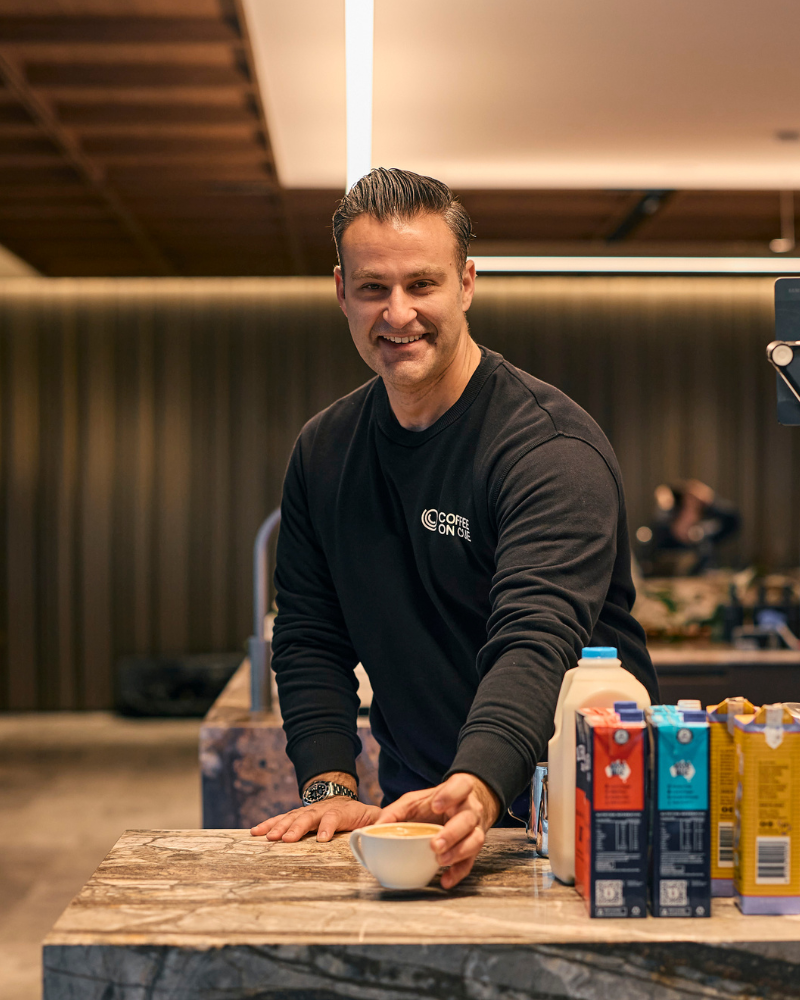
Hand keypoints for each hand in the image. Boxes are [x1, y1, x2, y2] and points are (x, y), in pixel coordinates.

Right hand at [250, 797, 379, 842]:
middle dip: (297, 828)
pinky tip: (256, 831)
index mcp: (343, 811)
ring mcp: (308, 811)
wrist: (344, 800)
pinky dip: (268, 824)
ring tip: (267, 837)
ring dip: (279, 826)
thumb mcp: (373, 817)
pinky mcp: (297, 816)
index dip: (327, 826)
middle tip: (286, 840)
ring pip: (292, 817)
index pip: (335, 816)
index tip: (321, 838)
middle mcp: (322, 809)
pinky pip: (281, 819)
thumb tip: (382, 831)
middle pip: (308, 816)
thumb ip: (378, 823)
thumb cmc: (360, 815)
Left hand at [377, 773, 499, 888]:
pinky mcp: (473, 847)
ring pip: (474, 840)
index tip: (436, 806)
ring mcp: (475, 828)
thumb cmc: (436, 804)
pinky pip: (470, 862)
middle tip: (435, 844)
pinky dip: (458, 872)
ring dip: (458, 852)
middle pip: (468, 819)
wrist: (462, 807)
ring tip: (440, 861)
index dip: (450, 795)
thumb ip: (397, 811)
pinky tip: (445, 879)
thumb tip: (376, 827)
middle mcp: (470, 809)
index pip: (461, 786)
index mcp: (458, 791)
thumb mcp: (416, 801)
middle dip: (452, 833)